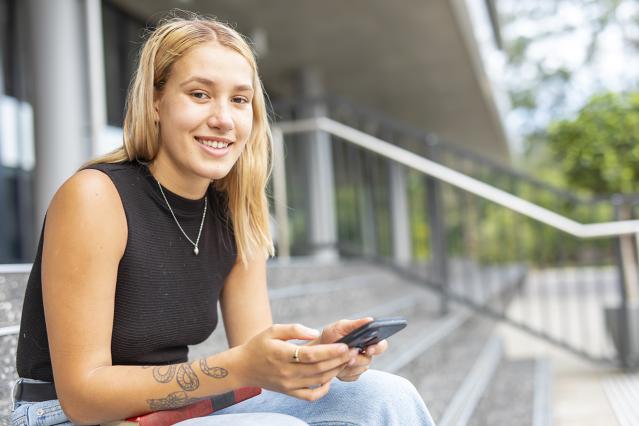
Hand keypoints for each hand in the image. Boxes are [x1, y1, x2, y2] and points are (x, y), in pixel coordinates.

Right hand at [236, 324, 351, 400]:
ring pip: (318, 381)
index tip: (345, 345)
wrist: (243, 367)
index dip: (330, 351)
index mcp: (282, 354)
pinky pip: (310, 396)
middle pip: (319, 369)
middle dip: (339, 360)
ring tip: (347, 360)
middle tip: (353, 351)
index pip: (312, 355)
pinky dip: (324, 390)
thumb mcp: (273, 330)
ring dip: (336, 371)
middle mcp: (286, 372)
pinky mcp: (289, 392)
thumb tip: (315, 333)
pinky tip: (330, 379)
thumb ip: (294, 329)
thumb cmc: (259, 345)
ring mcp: (289, 384)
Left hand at [312, 318, 388, 381]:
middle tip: (350, 359)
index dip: (378, 348)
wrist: (317, 351)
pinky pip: (353, 377)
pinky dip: (344, 373)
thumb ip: (355, 324)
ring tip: (339, 360)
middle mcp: (366, 353)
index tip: (369, 349)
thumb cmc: (331, 336)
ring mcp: (360, 365)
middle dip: (359, 360)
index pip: (381, 345)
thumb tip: (370, 320)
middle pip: (370, 359)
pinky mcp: (353, 375)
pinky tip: (337, 367)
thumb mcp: (340, 327)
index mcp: (367, 340)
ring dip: (349, 366)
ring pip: (361, 369)